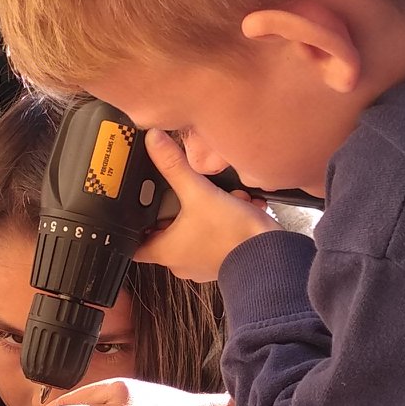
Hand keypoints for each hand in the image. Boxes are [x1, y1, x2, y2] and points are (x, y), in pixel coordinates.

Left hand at [132, 129, 279, 281]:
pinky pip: (217, 235)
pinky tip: (239, 206)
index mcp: (166, 251)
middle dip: (179, 209)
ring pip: (196, 231)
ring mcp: (203, 264)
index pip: (135, 244)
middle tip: (186, 193)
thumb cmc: (232, 234)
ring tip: (220, 198)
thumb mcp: (199, 192)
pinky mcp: (223, 260)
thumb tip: (154, 142)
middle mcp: (181, 262)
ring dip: (207, 211)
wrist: (271, 255)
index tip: (136, 211)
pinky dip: (226, 220)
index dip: (133, 227)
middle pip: (168, 231)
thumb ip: (174, 166)